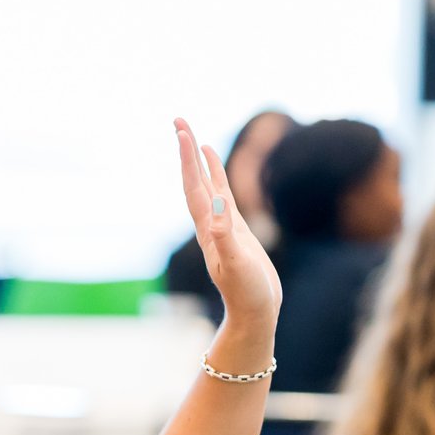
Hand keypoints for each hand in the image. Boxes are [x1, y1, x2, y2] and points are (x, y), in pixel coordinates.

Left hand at [177, 117, 279, 325]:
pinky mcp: (235, 233)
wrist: (255, 314)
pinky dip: (218, 180)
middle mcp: (210, 224)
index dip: (188, 158)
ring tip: (194, 138)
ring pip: (207, 187)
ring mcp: (222, 227)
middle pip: (194, 180)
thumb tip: (218, 203)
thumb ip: (225, 234)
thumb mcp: (237, 263)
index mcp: (208, 227)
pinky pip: (223, 198)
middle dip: (186, 151)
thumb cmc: (247, 293)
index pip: (194, 185)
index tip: (182, 131)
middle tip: (179, 120)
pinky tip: (217, 171)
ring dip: (199, 163)